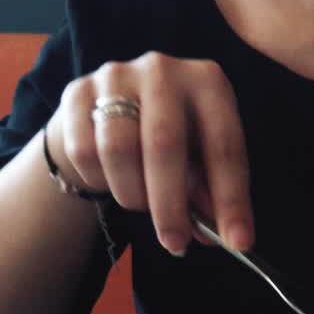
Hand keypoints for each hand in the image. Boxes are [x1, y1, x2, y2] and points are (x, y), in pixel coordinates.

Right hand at [45, 52, 251, 255]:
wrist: (108, 109)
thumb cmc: (170, 137)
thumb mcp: (201, 157)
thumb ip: (212, 191)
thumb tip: (226, 235)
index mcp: (208, 81)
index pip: (224, 145)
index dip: (231, 198)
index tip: (237, 242)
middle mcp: (163, 70)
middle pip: (164, 145)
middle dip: (170, 206)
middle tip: (175, 243)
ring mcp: (115, 75)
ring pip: (118, 150)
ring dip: (132, 194)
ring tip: (141, 204)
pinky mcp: (76, 92)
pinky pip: (83, 152)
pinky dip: (100, 180)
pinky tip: (112, 179)